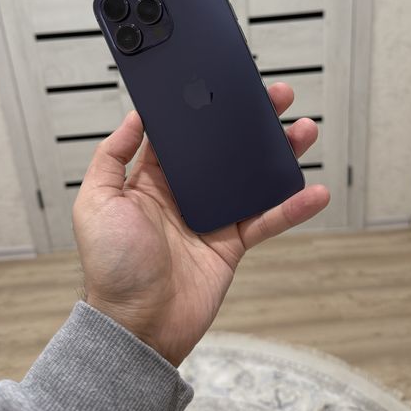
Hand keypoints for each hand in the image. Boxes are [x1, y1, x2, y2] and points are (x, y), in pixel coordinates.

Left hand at [73, 83, 329, 366]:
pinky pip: (267, 220)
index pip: (185, 134)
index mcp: (152, 179)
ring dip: (279, 154)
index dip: (204, 108)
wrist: (137, 326)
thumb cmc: (111, 267)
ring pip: (253, 177)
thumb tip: (133, 117)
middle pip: (225, 148)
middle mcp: (186, 193)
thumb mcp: (96, 202)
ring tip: (304, 130)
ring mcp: (213, 216)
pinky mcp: (233, 243)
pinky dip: (292, 207)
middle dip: (252, 121)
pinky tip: (314, 191)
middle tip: (276, 97)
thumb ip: (111, 156)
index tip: (224, 85)